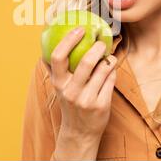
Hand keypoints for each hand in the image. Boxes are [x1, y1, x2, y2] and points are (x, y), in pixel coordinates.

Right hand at [47, 26, 117, 140]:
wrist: (80, 132)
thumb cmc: (70, 102)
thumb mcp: (59, 87)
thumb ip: (54, 67)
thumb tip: (48, 41)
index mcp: (58, 83)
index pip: (58, 57)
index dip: (69, 40)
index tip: (79, 29)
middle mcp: (71, 91)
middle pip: (85, 62)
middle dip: (96, 47)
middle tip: (101, 40)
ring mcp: (87, 99)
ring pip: (102, 70)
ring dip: (108, 58)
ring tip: (108, 54)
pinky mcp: (101, 105)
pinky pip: (111, 80)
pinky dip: (112, 71)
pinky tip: (111, 68)